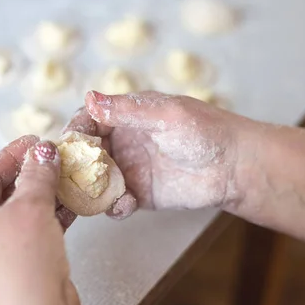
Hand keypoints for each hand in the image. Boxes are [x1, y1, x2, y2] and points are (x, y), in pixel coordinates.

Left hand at [0, 136, 79, 304]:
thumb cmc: (22, 264)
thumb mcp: (30, 208)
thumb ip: (38, 175)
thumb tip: (43, 153)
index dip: (11, 155)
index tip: (36, 143)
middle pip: (4, 192)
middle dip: (32, 173)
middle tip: (54, 158)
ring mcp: (1, 251)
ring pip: (24, 211)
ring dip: (47, 193)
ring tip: (68, 176)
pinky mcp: (24, 263)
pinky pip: (37, 229)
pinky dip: (53, 214)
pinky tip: (72, 203)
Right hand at [66, 91, 240, 216]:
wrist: (235, 167)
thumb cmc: (205, 131)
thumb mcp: (166, 115)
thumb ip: (127, 110)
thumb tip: (90, 98)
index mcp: (127, 117)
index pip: (89, 120)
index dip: (76, 131)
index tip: (69, 143)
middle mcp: (123, 142)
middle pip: (87, 153)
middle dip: (77, 164)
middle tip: (72, 176)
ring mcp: (129, 170)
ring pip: (96, 180)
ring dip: (91, 189)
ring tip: (94, 196)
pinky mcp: (139, 194)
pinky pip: (115, 202)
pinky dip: (113, 206)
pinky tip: (125, 205)